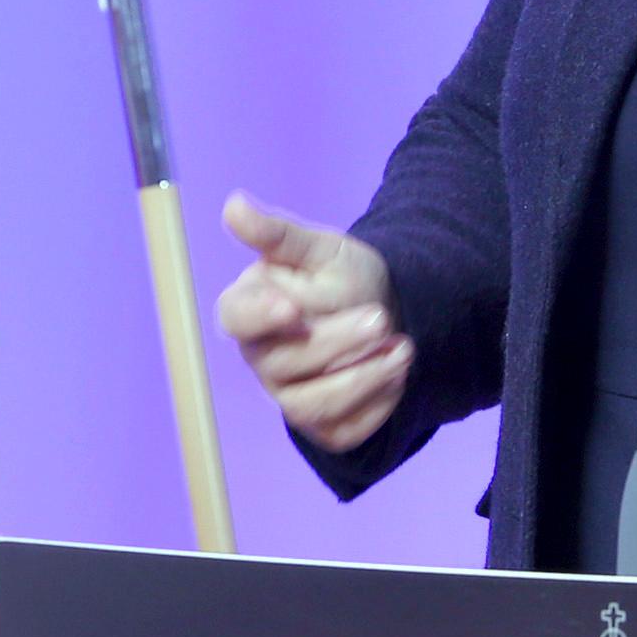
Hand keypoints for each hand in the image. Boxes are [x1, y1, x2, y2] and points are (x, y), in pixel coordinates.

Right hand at [216, 193, 412, 453]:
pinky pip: (341, 431)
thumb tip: (233, 204)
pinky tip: (397, 375)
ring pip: (310, 407)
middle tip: (380, 318)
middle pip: (283, 364)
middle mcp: (262, 358)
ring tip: (403, 350)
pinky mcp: (320, 425)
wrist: (383, 309)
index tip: (293, 306)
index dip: (258, 316)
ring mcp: (287, 396)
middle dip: (337, 343)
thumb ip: (278, 234)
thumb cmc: (339, 276)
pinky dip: (376, 406)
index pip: (235, 319)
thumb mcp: (320, 248)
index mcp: (250, 310)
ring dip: (362, 380)